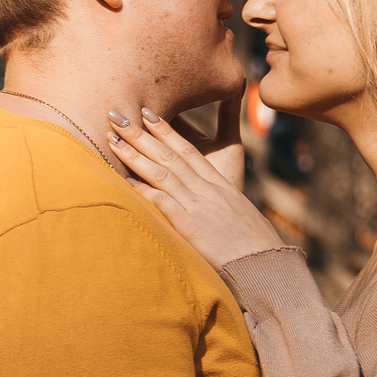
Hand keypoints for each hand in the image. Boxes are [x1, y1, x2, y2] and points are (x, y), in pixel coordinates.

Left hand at [105, 89, 284, 267]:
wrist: (265, 264)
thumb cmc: (254, 244)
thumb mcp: (240, 212)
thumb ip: (222, 202)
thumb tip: (211, 202)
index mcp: (218, 184)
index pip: (187, 149)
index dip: (165, 129)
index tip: (145, 112)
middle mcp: (207, 189)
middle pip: (169, 154)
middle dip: (140, 133)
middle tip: (115, 114)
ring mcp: (198, 205)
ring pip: (162, 173)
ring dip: (134, 155)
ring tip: (112, 139)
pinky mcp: (190, 225)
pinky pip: (162, 203)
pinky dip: (142, 190)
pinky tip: (123, 181)